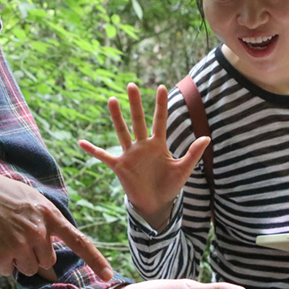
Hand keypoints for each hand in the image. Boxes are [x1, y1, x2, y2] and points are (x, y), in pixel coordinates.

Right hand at [0, 168, 113, 280]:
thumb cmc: (0, 193)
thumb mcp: (31, 199)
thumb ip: (44, 222)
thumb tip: (50, 253)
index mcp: (50, 215)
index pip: (79, 240)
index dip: (95, 259)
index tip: (108, 275)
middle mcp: (39, 232)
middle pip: (48, 261)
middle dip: (35, 254)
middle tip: (16, 236)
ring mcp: (21, 245)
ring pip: (29, 269)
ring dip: (18, 260)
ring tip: (3, 238)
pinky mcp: (3, 255)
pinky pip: (8, 270)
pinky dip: (0, 262)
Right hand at [79, 83, 209, 228]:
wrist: (156, 204)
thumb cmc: (170, 185)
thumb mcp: (183, 169)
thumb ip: (193, 153)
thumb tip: (207, 137)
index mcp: (159, 144)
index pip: (160, 119)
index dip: (161, 104)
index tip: (161, 86)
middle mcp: (143, 145)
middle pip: (138, 120)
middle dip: (135, 103)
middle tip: (131, 85)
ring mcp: (130, 154)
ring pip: (122, 131)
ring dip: (117, 117)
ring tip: (112, 100)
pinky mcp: (120, 166)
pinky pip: (104, 156)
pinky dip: (93, 150)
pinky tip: (81, 142)